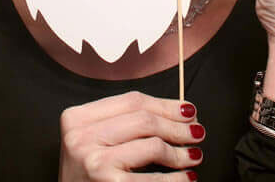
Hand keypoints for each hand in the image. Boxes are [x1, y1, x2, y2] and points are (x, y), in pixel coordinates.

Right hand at [59, 91, 203, 179]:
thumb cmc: (87, 176)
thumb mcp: (94, 141)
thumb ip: (124, 123)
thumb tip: (176, 113)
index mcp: (77, 117)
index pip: (132, 101)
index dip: (165, 104)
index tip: (187, 109)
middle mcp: (81, 137)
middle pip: (144, 120)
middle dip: (177, 126)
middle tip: (197, 132)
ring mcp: (94, 161)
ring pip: (152, 145)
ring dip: (180, 151)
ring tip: (194, 155)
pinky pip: (153, 179)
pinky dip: (175, 179)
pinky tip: (186, 178)